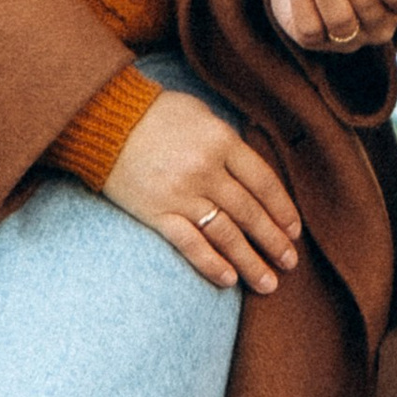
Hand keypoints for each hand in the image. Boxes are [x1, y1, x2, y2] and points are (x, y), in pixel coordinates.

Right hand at [102, 90, 302, 293]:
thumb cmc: (156, 114)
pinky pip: (189, 243)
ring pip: (225, 235)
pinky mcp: (156, 213)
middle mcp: (205, 170)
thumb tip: (252, 176)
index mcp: (221, 141)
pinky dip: (211, 264)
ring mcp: (180, 194)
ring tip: (268, 283)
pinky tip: (228, 280)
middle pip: (249, 213)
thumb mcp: (201, 115)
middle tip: (290, 263)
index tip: (294, 231)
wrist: (102, 120)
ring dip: (250, 261)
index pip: (263, 182)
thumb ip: (228, 143)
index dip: (282, 210)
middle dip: (273, 241)